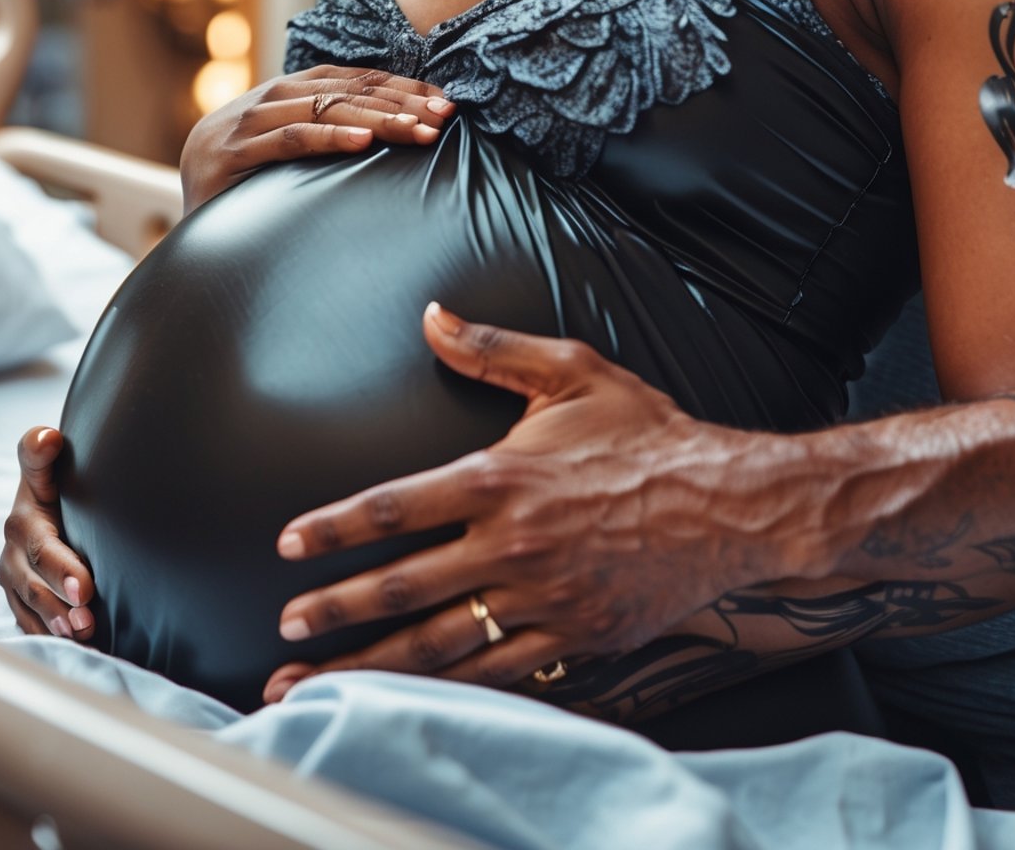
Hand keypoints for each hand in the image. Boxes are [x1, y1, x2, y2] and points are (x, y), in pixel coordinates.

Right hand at [0, 426, 96, 640]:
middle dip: (62, 604)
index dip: (61, 568)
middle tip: (89, 619)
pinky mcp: (17, 596)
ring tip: (83, 636)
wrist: (43, 502)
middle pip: (36, 585)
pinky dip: (47, 636)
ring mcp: (12, 578)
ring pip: (30, 608)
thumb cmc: (54, 480)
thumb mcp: (46, 466)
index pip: (42, 548)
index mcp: (23, 520)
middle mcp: (12, 552)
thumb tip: (47, 437)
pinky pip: (28, 622)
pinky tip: (71, 647)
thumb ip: (40, 453)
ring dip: (55, 625)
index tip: (86, 588)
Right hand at [180, 65, 453, 212]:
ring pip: (319, 109)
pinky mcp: (225, 155)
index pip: (346, 80)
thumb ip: (326, 144)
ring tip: (418, 131)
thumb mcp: (289, 168)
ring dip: (375, 118)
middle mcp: (256, 102)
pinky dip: (328, 137)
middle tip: (444, 116)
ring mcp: (237, 125)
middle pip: (340, 91)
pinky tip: (364, 143)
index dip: (397, 86)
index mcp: (274, 98)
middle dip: (398, 101)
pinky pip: (287, 140)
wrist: (185, 248)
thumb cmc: (246, 209)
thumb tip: (400, 137)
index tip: (444, 102)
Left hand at [261, 305, 774, 703]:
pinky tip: (408, 699)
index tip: (288, 545)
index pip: (395, 506)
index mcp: (501, 477)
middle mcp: (513, 544)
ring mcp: (544, 598)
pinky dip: (448, 688)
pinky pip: (498, 671)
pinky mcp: (575, 637)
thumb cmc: (648, 434)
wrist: (728, 505)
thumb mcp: (572, 372)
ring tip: (315, 682)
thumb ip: (493, 350)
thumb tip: (431, 317)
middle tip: (286, 627)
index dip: (334, 528)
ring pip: (439, 642)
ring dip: (369, 665)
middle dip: (336, 611)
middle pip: (403, 587)